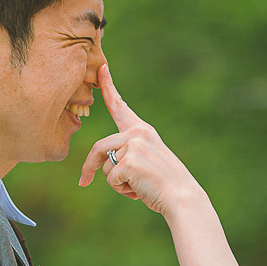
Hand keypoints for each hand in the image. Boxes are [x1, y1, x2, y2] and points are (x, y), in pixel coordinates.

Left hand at [78, 63, 203, 215]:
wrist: (182, 197)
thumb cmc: (164, 185)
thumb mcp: (146, 162)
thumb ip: (127, 154)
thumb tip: (100, 164)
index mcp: (143, 130)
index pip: (120, 106)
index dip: (108, 87)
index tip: (101, 68)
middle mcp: (137, 133)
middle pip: (99, 147)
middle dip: (89, 167)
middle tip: (83, 181)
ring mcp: (133, 145)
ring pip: (104, 166)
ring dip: (116, 182)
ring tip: (140, 185)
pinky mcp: (128, 161)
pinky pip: (111, 179)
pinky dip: (122, 190)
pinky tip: (140, 190)